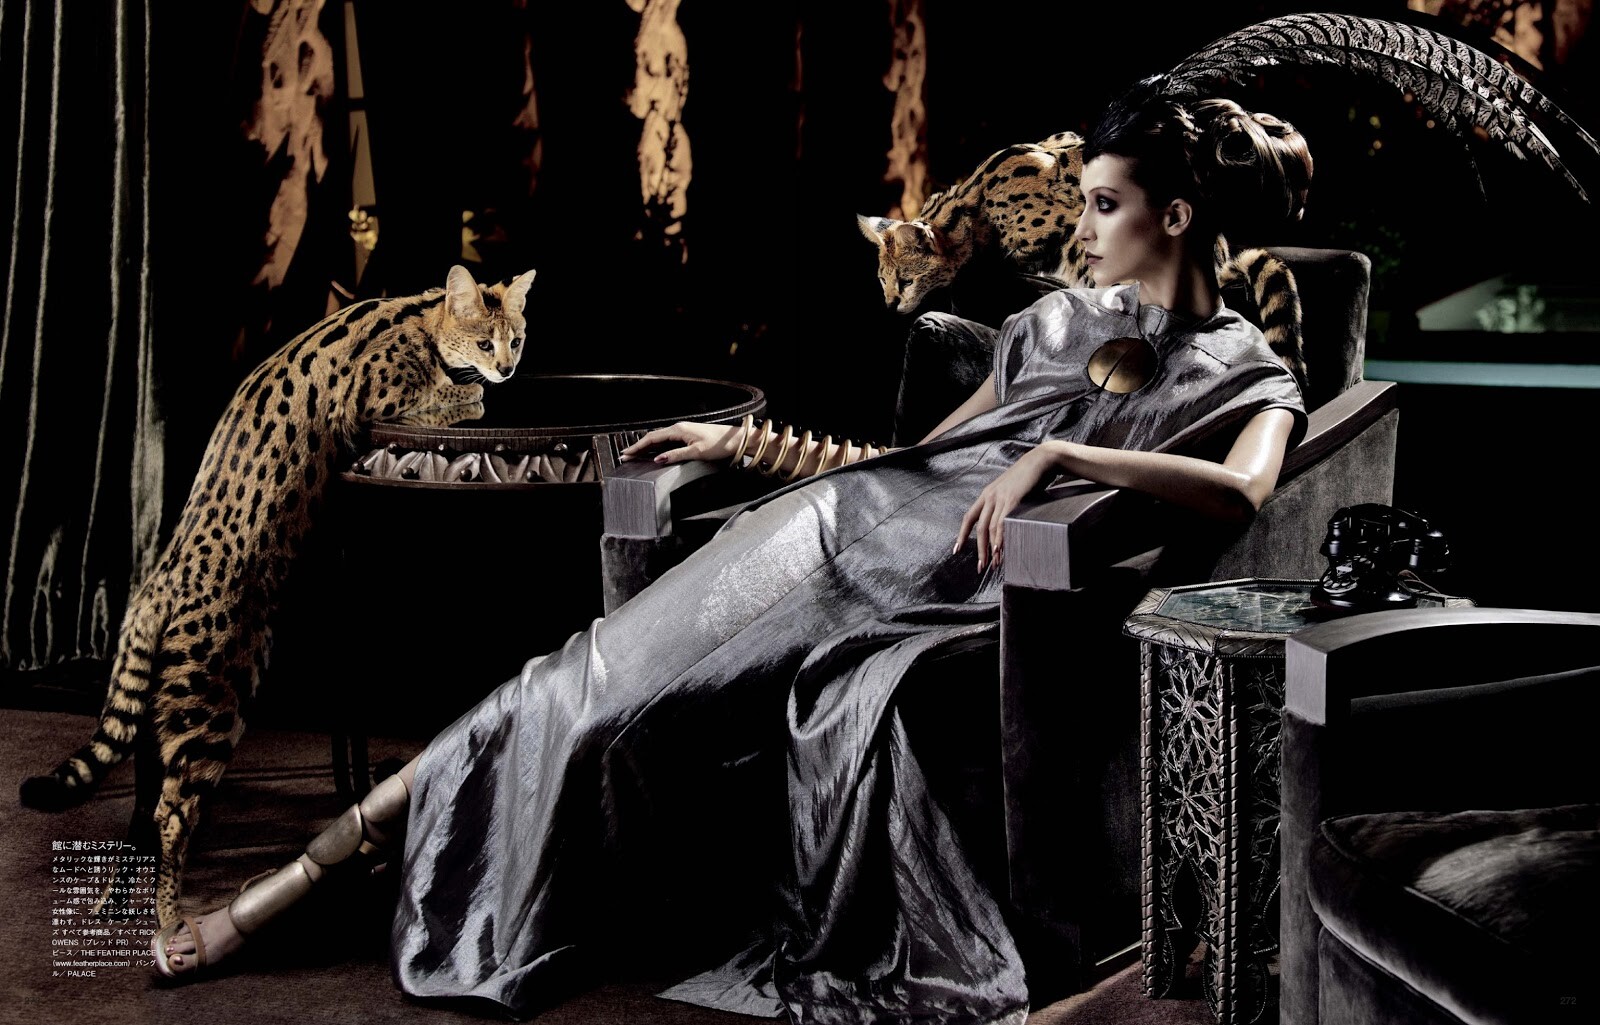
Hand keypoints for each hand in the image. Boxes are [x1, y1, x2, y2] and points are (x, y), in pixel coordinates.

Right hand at [619, 420, 741, 464]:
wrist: (735, 440)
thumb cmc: (719, 444)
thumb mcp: (696, 452)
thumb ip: (676, 455)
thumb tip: (658, 459)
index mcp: (678, 430)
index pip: (652, 438)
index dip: (638, 447)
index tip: (627, 453)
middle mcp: (679, 428)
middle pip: (653, 438)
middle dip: (638, 447)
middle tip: (625, 456)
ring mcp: (683, 431)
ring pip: (659, 439)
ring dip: (646, 447)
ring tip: (635, 455)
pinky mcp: (688, 436)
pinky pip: (667, 440)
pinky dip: (657, 446)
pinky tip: (653, 452)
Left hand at [953, 444, 1059, 571]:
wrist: (1040, 460)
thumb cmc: (1028, 478)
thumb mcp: (1010, 491)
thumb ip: (1004, 505)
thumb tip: (1004, 524)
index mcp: (986, 495)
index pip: (969, 518)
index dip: (962, 535)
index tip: (957, 550)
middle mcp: (989, 496)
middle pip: (979, 528)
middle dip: (979, 549)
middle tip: (980, 567)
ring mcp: (1000, 497)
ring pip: (989, 528)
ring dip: (991, 548)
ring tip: (994, 564)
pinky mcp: (1012, 499)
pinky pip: (1002, 522)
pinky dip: (999, 538)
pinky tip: (999, 549)